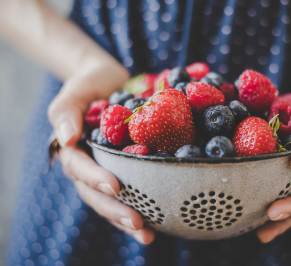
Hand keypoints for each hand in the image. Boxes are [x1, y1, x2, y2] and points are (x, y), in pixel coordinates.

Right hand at [48, 63, 154, 244]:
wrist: (111, 82)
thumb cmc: (91, 83)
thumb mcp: (77, 90)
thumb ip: (67, 111)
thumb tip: (66, 139)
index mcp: (74, 150)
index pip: (80, 169)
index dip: (96, 179)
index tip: (116, 186)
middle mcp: (89, 166)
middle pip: (96, 195)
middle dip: (115, 210)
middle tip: (137, 222)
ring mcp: (106, 171)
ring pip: (112, 202)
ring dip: (127, 220)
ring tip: (147, 234)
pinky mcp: (127, 171)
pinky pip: (131, 194)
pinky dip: (142, 209)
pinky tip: (157, 223)